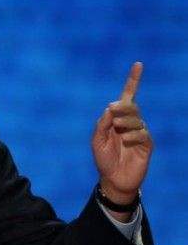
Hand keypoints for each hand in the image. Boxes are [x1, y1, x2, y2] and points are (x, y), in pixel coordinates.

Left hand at [91, 62, 152, 214]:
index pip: (128, 96)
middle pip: (131, 106)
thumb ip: (102, 124)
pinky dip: (133, 135)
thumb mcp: (97, 140)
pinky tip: (126, 141)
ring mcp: (139, 133)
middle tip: (113, 110)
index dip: (133, 81)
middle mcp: (130, 123)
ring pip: (137, 119)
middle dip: (123, 106)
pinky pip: (143, 134)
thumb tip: (110, 109)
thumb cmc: (103, 159)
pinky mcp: (147, 145)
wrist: (113, 179)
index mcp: (117, 119)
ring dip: (126, 122)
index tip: (138, 64)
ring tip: (118, 129)